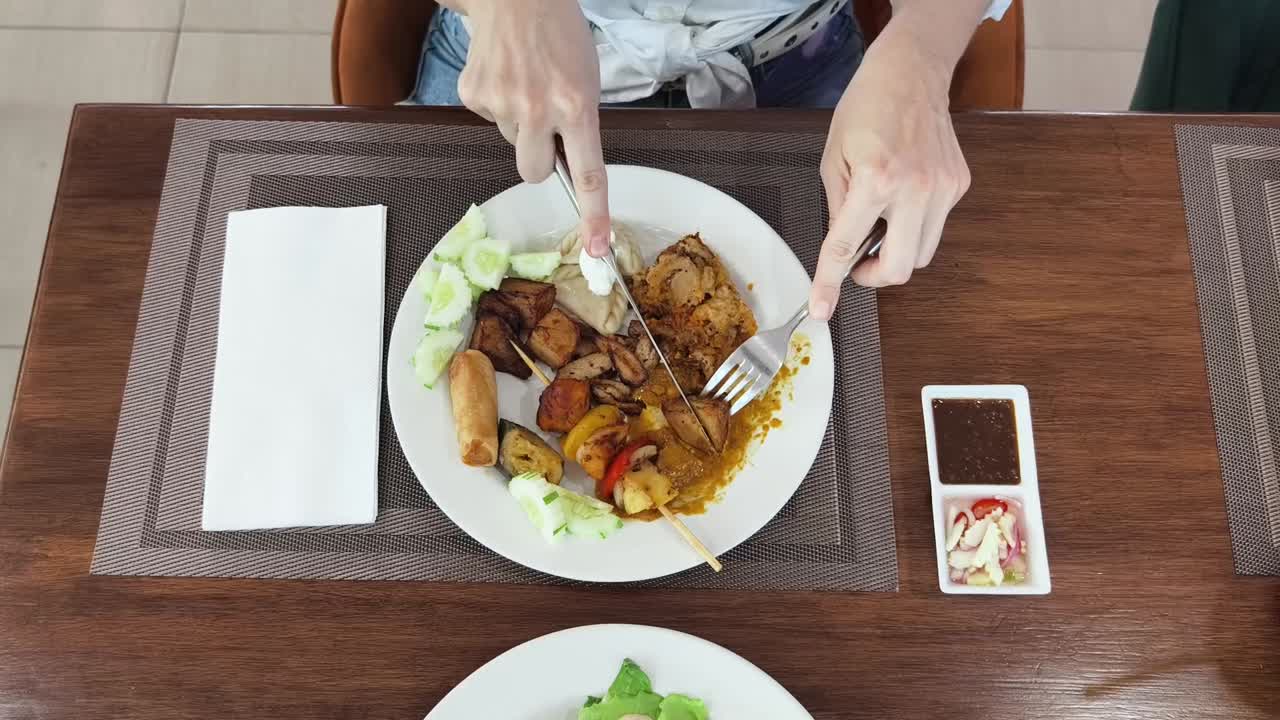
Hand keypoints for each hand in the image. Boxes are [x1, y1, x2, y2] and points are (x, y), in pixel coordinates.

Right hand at [454, 0, 611, 254]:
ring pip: (513, 144)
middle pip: (534, 173)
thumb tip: (569, 167)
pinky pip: (490, 120)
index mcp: (577, 106)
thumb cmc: (560, 35)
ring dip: (520, 124)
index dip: (594, 215)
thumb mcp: (587, 79)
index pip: (589, 173)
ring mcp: (502, 104)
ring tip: (525, 83)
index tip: (597, 248)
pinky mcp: (474, 96)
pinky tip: (505, 75)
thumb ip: (581, 124)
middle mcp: (538, 110)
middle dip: (540, 160)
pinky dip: (498, 104)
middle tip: (545, 125)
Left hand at [809, 13, 972, 318]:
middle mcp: (915, 187)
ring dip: (895, 252)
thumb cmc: (867, 108)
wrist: (911, 72)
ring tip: (879, 223)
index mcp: (875, 179)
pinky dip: (913, 225)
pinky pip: (934, 226)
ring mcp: (942, 188)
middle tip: (858, 264)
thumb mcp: (833, 160)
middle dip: (874, 277)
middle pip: (899, 269)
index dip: (830, 283)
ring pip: (920, 254)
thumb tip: (842, 252)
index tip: (821, 309)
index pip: (847, 246)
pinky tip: (901, 197)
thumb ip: (837, 211)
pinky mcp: (958, 185)